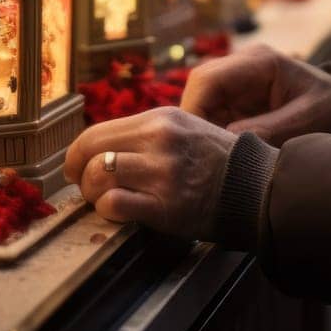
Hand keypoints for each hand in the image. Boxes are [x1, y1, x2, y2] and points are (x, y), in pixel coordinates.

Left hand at [63, 108, 238, 238]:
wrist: (254, 188)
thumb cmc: (217, 162)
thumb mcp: (184, 129)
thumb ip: (147, 134)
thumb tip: (102, 149)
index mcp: (160, 118)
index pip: (96, 131)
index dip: (77, 153)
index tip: (76, 167)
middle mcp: (159, 139)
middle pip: (90, 150)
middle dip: (79, 173)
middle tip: (84, 187)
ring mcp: (162, 172)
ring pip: (97, 175)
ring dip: (92, 194)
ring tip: (103, 201)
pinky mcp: (165, 205)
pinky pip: (114, 203)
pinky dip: (108, 210)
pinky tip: (119, 212)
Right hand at [180, 43, 330, 145]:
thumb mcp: (305, 121)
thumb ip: (267, 130)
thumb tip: (226, 144)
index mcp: (259, 61)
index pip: (207, 79)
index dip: (194, 109)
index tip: (196, 143)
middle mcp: (243, 66)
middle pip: (198, 89)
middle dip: (194, 122)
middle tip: (198, 155)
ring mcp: (239, 82)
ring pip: (202, 103)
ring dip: (202, 130)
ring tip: (212, 158)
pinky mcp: (239, 99)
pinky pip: (214, 114)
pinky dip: (213, 134)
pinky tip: (221, 154)